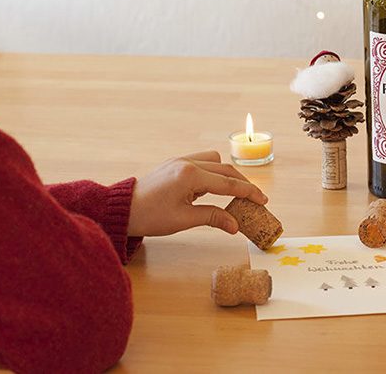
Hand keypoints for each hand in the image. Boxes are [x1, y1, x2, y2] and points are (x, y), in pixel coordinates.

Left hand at [127, 151, 267, 236]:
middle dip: (242, 183)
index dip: (248, 192)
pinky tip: (212, 187)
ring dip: (227, 174)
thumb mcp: (183, 220)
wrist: (122, 209)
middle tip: (255, 198)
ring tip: (233, 193)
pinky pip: (202, 162)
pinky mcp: (175, 163)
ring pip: (214, 161)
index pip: (227, 184)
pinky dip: (213, 172)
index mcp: (189, 176)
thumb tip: (236, 225)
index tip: (263, 200)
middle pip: (225, 169)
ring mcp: (180, 160)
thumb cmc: (150, 217)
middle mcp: (187, 163)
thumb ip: (213, 217)